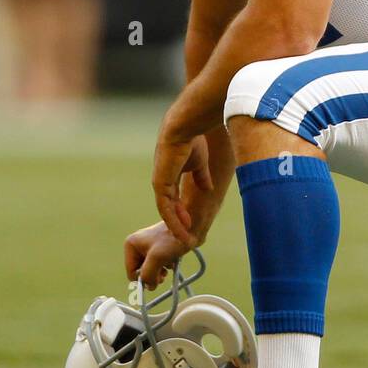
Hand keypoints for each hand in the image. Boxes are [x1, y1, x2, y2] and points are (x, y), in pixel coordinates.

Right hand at [124, 221, 191, 289]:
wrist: (192, 227)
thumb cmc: (173, 239)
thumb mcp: (156, 259)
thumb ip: (148, 275)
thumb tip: (149, 287)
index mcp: (131, 244)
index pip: (131, 272)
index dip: (143, 279)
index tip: (155, 281)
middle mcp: (138, 245)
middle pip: (141, 271)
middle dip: (153, 275)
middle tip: (163, 275)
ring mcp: (150, 247)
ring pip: (151, 269)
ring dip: (160, 272)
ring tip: (168, 267)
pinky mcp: (161, 248)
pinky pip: (159, 264)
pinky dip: (166, 266)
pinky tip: (173, 260)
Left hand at [152, 125, 212, 244]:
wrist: (185, 127)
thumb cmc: (193, 141)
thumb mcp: (199, 164)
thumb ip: (201, 178)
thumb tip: (208, 189)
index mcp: (170, 176)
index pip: (174, 200)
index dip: (182, 213)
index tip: (191, 225)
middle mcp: (162, 182)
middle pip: (169, 209)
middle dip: (178, 224)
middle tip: (186, 239)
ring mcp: (160, 183)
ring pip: (167, 212)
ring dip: (177, 226)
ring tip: (185, 240)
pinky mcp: (161, 183)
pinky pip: (166, 207)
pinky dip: (174, 219)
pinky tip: (182, 229)